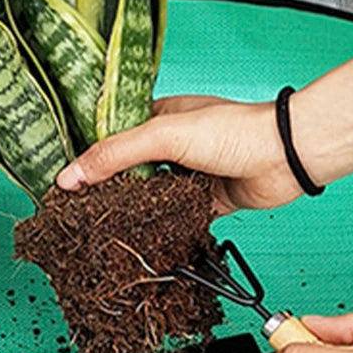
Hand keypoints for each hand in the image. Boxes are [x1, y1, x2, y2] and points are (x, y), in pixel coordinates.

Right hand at [55, 95, 303, 213]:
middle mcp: (173, 145)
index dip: (89, 159)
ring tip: (102, 227)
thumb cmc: (235, 131)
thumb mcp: (163, 136)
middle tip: (78, 210)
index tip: (66, 182)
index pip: (113, 139)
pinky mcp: (205, 200)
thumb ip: (115, 155)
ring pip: (150, 196)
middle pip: (129, 170)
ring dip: (133, 209)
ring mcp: (189, 174)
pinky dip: (161, 225)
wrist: (286, 157)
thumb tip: (71, 176)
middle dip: (107, 188)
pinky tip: (142, 235)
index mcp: (160, 117)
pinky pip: (174, 216)